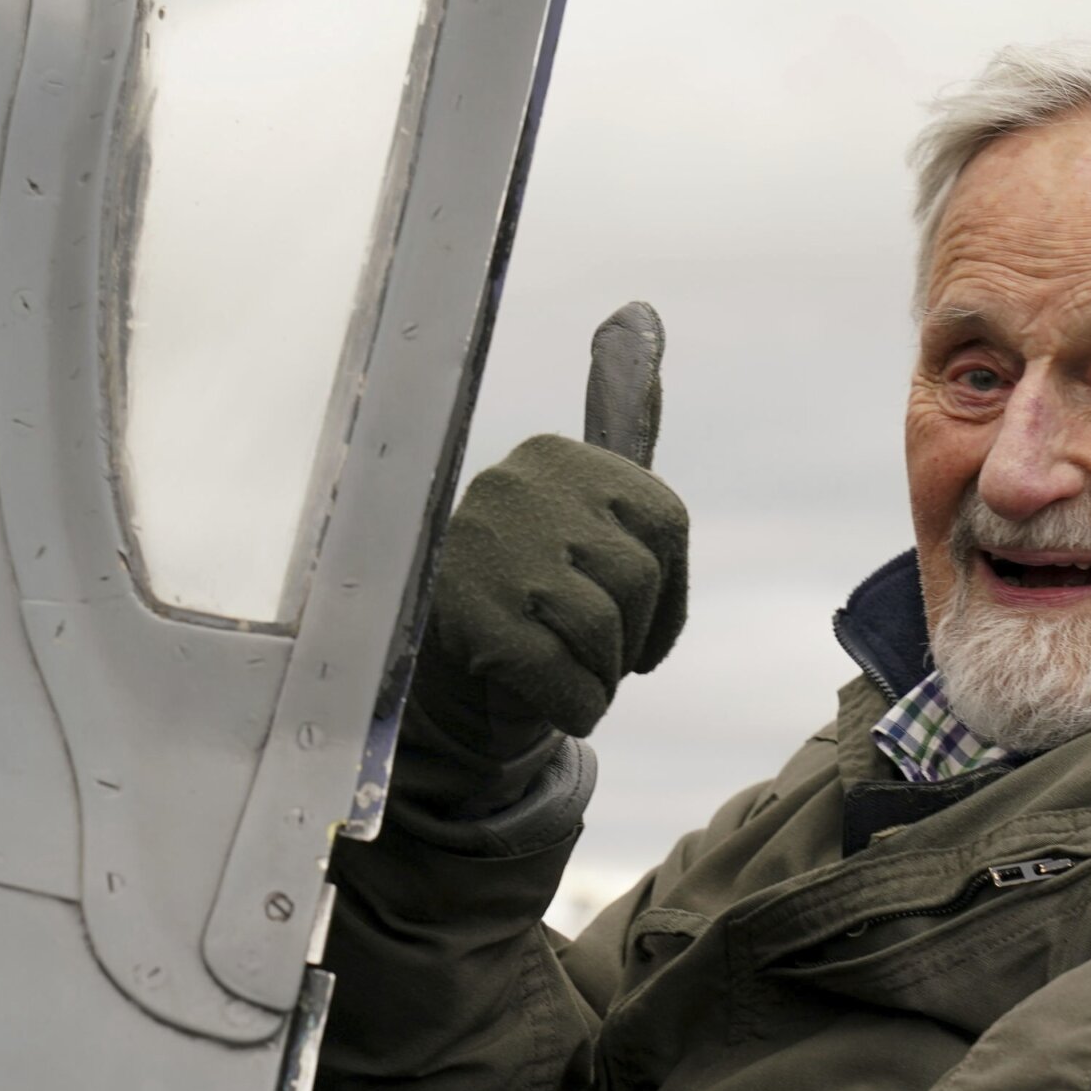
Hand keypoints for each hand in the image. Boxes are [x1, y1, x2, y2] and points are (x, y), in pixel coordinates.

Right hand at [407, 434, 686, 757]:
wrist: (421, 648)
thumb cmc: (520, 591)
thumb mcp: (572, 534)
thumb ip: (623, 510)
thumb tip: (653, 382)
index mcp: (560, 460)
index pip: (665, 522)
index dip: (668, 595)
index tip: (647, 633)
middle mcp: (523, 491)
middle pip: (638, 576)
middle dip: (633, 637)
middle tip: (603, 660)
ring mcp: (495, 551)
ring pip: (602, 626)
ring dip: (605, 674)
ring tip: (583, 680)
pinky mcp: (474, 616)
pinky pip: (560, 672)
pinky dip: (580, 704)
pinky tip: (572, 708)